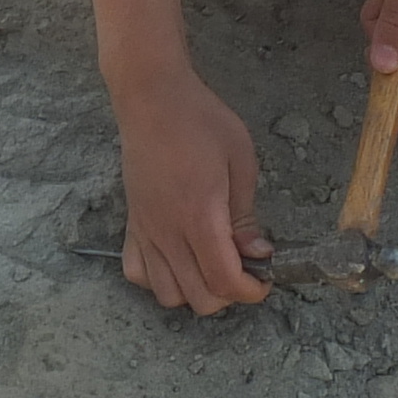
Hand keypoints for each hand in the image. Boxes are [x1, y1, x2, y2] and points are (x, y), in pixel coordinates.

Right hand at [113, 68, 268, 314]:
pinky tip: (178, 259)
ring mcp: (146, 231)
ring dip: (195, 291)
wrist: (152, 98)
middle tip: (244, 268)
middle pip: (199, 298)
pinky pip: (137, 273)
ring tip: (212, 265)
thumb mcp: (241, 161)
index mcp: (200, 216)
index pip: (224, 280)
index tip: (265, 279)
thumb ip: (246, 216)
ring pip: (167, 294)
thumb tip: (258, 253)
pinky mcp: (132, 224)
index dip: (251, 291)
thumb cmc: (200, 121)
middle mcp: (168, 232)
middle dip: (229, 294)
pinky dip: (159, 279)